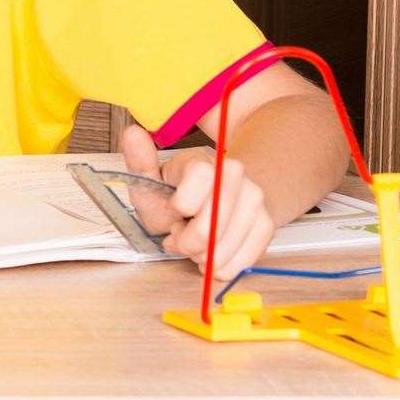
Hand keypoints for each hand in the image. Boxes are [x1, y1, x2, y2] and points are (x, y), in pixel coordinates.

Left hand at [121, 123, 274, 278]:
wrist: (210, 202)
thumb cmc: (174, 194)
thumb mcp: (149, 180)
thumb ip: (139, 161)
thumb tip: (132, 132)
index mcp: (203, 161)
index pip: (201, 181)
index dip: (181, 205)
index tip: (173, 210)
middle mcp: (235, 175)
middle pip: (210, 228)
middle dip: (186, 242)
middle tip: (177, 235)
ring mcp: (255, 200)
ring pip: (223, 251)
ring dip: (201, 256)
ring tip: (194, 241)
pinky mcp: (267, 225)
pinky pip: (240, 263)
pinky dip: (219, 266)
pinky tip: (211, 252)